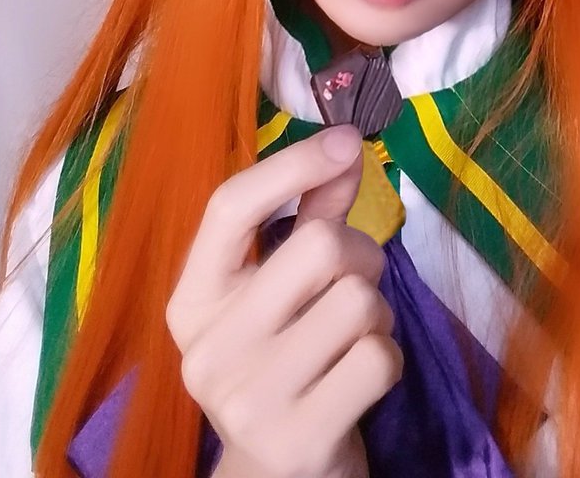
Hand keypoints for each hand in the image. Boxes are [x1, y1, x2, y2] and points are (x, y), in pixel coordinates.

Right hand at [166, 125, 402, 477]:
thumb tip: (346, 144)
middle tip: (356, 282)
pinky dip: (388, 359)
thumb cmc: (285, 363)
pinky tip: (360, 379)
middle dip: (360, 255)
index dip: (292, 165)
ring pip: (359, 301)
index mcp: (192, 301)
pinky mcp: (297, 441)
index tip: (347, 139)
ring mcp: (246, 400)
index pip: (228, 208)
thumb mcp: (284, 290)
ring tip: (353, 338)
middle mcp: (206, 349)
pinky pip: (378, 358)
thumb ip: (310, 216)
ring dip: (376, 313)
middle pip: (317, 246)